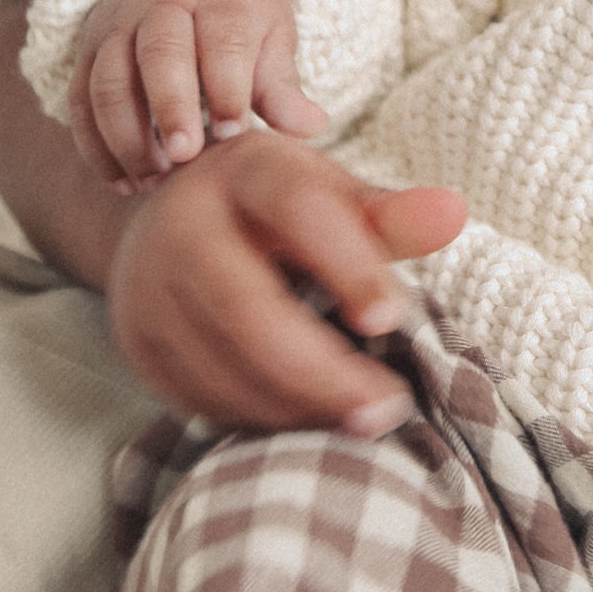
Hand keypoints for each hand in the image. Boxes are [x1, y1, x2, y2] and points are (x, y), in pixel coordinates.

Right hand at [69, 0, 328, 187]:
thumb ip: (281, 86)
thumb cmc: (238, 22)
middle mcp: (161, 8)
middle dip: (169, 106)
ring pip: (108, 79)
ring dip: (127, 135)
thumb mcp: (270, 39)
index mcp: (219, 0)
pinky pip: (80, 102)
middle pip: (158, 52)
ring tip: (155, 179)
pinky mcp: (87, 58)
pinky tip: (124, 182)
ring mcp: (117, 31)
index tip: (234, 132)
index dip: (227, 86)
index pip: (221, 39)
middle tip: (185, 156)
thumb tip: (309, 126)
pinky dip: (96, 146)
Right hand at [107, 125, 465, 431]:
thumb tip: (453, 213)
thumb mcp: (329, 193)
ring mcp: (149, 287)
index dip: (347, 265)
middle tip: (388, 407)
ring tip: (363, 419)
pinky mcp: (139, 342)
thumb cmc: (274, 208)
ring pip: (219, 362)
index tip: (393, 317)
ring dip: (297, 404)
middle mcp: (184, 224)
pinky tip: (308, 419)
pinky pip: (199, 395)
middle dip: (321, 369)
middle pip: (245, 307)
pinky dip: (260, 416)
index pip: (297, 211)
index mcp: (248, 172)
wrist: (167, 217)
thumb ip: (389, 213)